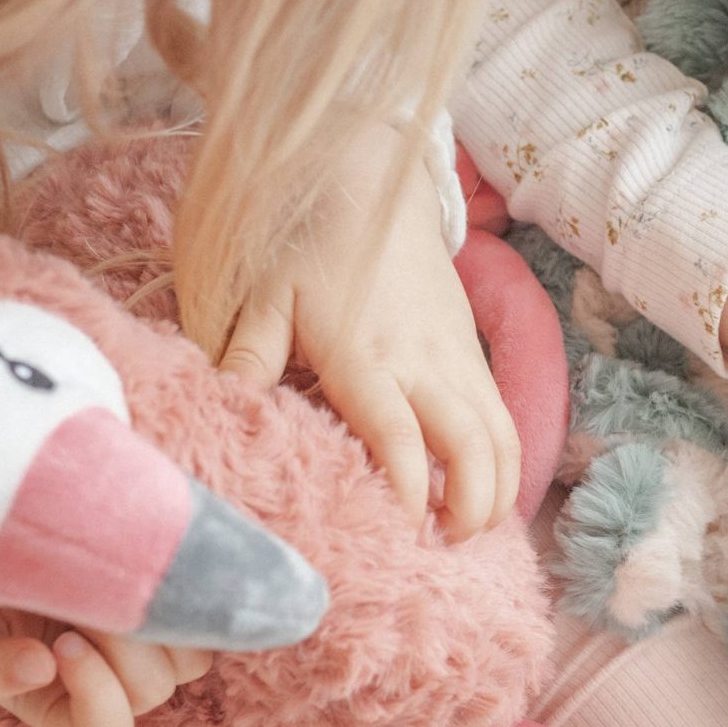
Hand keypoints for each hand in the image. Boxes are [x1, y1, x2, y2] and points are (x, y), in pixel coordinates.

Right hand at [0, 581, 210, 726]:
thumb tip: (38, 670)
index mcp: (65, 709)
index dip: (95, 692)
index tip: (63, 642)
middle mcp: (116, 687)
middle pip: (150, 690)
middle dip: (120, 641)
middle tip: (83, 593)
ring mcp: (153, 649)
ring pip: (189, 659)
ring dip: (156, 618)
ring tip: (113, 575)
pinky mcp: (179, 609)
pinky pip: (209, 616)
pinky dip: (185, 593)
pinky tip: (145, 562)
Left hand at [218, 119, 517, 542]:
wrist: (372, 177)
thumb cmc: (310, 239)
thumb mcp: (265, 293)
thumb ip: (247, 354)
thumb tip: (224, 409)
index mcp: (368, 353)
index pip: (401, 436)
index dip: (413, 490)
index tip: (406, 533)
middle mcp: (424, 360)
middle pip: (475, 445)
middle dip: (472, 506)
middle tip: (444, 549)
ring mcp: (457, 354)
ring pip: (502, 434)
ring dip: (497, 488)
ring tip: (468, 530)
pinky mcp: (470, 348)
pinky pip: (502, 415)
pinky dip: (502, 460)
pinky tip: (479, 490)